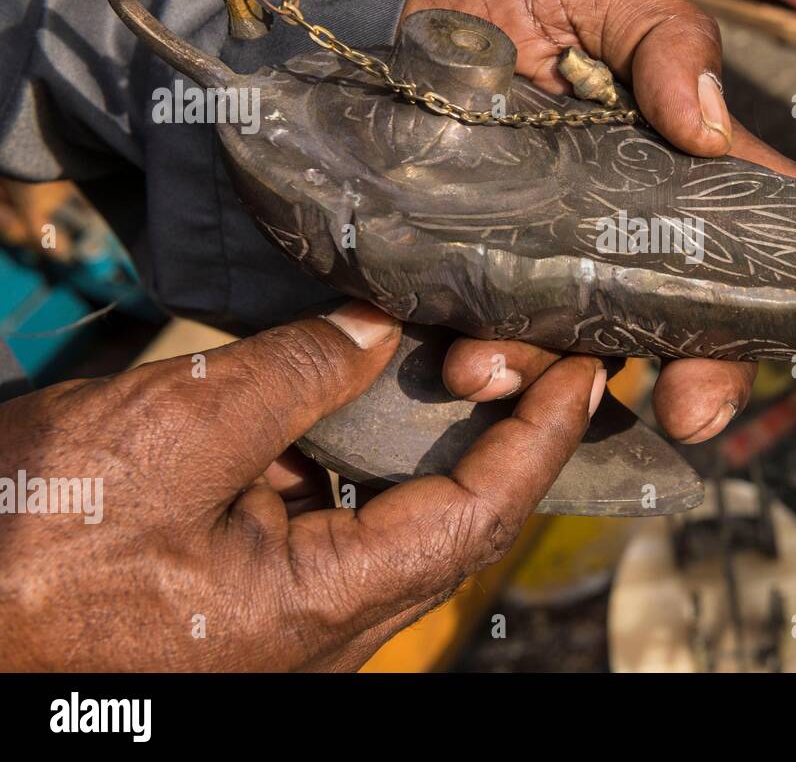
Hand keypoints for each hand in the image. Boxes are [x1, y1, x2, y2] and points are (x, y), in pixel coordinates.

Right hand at [0, 302, 603, 670]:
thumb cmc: (23, 550)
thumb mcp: (168, 439)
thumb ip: (291, 379)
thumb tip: (381, 327)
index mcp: (323, 604)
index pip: (481, 515)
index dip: (544, 438)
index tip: (585, 369)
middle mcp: (320, 621)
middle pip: (452, 518)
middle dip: (502, 429)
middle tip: (536, 345)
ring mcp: (279, 611)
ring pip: (390, 513)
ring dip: (426, 433)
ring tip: (461, 349)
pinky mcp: (236, 587)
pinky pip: (324, 514)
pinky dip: (349, 445)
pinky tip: (347, 380)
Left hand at [405, 0, 795, 442]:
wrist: (395, 15)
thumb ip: (668, 41)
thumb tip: (709, 130)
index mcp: (677, 173)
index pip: (749, 242)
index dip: (771, 305)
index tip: (770, 348)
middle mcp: (623, 234)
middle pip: (683, 324)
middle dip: (696, 378)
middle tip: (688, 411)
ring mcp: (550, 264)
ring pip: (578, 347)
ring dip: (550, 375)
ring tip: (496, 367)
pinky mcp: (475, 276)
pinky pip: (490, 337)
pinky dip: (482, 360)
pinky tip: (462, 360)